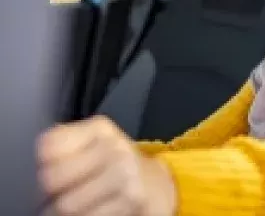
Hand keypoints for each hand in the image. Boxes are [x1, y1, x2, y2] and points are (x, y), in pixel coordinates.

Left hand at [37, 116, 175, 215]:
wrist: (158, 186)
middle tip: (60, 198)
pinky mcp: (132, 198)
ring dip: (64, 214)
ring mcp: (124, 171)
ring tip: (75, 209)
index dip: (41, 167)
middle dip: (50, 196)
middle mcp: (113, 145)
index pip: (47, 147)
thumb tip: (34, 172)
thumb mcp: (95, 148)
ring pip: (66, 205)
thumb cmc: (117, 168)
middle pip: (51, 178)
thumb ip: (66, 148)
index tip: (54, 175)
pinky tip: (93, 212)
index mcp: (99, 128)